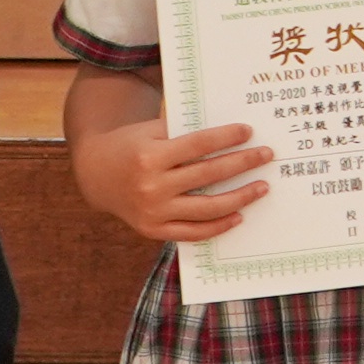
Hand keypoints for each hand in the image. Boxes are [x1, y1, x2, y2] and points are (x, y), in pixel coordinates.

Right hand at [95, 117, 273, 247]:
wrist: (96, 174)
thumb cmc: (132, 145)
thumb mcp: (150, 132)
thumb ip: (183, 134)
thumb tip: (230, 135)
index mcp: (150, 156)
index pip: (198, 144)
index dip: (226, 137)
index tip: (248, 131)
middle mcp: (151, 186)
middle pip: (208, 175)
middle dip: (243, 163)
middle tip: (267, 155)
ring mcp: (153, 212)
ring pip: (206, 208)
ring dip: (240, 198)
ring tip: (262, 188)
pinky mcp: (153, 230)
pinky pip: (193, 232)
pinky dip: (218, 226)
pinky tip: (238, 215)